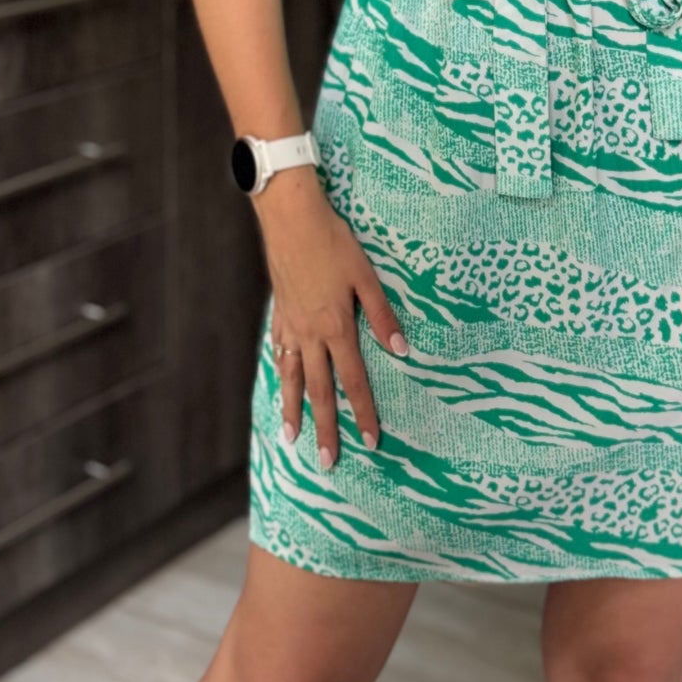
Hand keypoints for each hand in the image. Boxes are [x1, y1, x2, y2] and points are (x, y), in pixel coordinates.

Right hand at [256, 168, 406, 468]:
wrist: (290, 219)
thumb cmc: (333, 242)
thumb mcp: (366, 276)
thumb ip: (382, 316)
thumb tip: (403, 352)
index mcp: (336, 328)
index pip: (353, 382)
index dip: (363, 414)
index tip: (371, 442)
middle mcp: (310, 335)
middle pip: (318, 392)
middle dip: (325, 429)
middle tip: (328, 462)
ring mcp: (290, 327)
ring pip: (291, 378)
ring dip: (292, 411)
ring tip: (292, 438)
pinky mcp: (279, 313)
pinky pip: (278, 352)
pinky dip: (279, 373)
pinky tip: (280, 382)